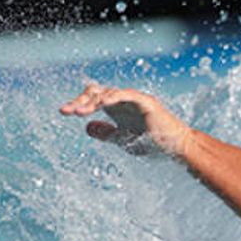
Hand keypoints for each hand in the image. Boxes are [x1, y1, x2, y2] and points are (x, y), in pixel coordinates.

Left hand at [59, 84, 191, 156]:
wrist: (177, 148)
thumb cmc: (154, 143)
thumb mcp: (123, 139)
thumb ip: (106, 133)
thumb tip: (86, 126)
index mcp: (118, 108)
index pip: (94, 99)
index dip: (79, 103)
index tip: (64, 112)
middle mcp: (125, 101)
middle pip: (98, 92)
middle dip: (81, 100)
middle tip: (66, 111)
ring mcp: (136, 99)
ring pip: (109, 92)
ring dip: (93, 101)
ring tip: (79, 111)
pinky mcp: (146, 102)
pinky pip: (128, 95)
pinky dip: (115, 96)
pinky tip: (102, 103)